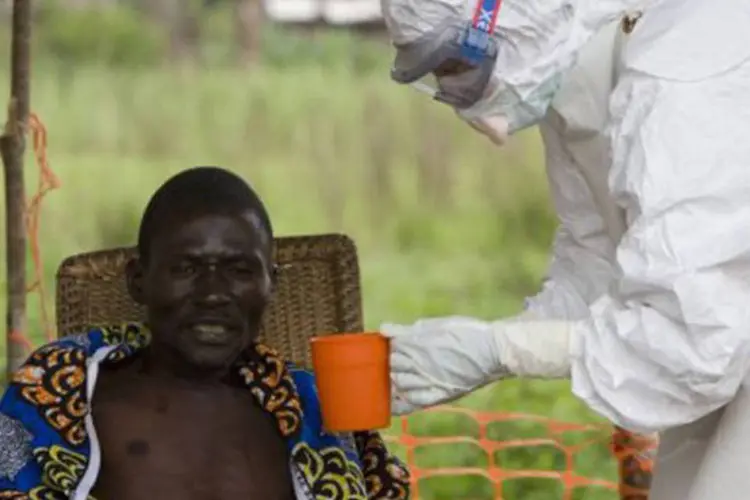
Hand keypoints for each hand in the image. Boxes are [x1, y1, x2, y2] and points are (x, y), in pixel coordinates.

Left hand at [382, 317, 508, 415]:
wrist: (494, 352)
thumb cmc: (468, 334)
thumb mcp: (438, 325)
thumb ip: (408, 329)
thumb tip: (384, 329)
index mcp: (419, 341)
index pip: (392, 345)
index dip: (391, 345)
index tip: (394, 345)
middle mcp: (420, 362)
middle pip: (392, 364)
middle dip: (392, 361)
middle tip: (397, 360)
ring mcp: (428, 380)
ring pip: (399, 382)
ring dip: (395, 379)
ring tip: (401, 375)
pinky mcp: (438, 396)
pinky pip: (410, 404)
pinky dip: (399, 403)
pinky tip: (394, 402)